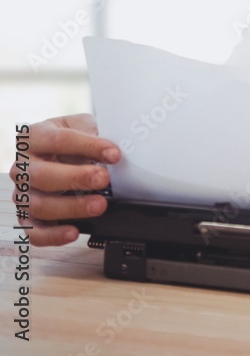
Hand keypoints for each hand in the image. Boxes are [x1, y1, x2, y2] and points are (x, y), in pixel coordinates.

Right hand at [10, 113, 120, 246]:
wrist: (62, 154)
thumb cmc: (71, 140)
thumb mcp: (82, 126)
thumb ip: (94, 134)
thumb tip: (113, 152)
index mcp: (33, 137)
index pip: (58, 140)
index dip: (88, 146)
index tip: (113, 153)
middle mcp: (23, 166)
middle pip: (42, 175)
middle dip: (75, 178)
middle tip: (103, 179)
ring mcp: (23, 193)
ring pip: (39, 205)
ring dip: (71, 207)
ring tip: (99, 205)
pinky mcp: (27, 217)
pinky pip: (35, 232)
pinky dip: (54, 235)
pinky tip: (74, 232)